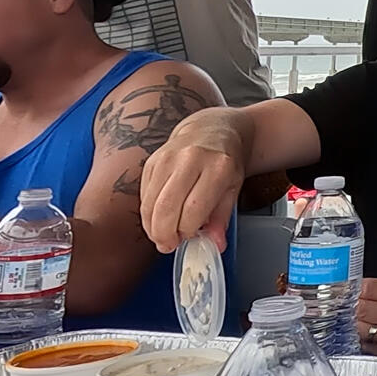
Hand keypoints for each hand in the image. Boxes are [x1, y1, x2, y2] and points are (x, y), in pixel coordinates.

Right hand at [138, 109, 246, 253]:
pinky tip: (157, 220)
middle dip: (165, 234)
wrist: (211, 130)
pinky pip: (144, 195)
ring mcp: (168, 158)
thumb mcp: (233, 188)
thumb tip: (215, 245)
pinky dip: (147, 214)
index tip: (189, 239)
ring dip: (153, 227)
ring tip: (163, 236)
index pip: (194, 209)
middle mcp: (190, 159)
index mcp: (218, 167)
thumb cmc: (224, 162)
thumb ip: (222, 218)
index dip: (187, 231)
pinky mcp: (152, 161)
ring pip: (151, 203)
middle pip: (167, 207)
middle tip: (169, 245)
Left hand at [357, 278, 376, 358]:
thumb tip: (358, 289)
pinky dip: (364, 336)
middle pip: (362, 309)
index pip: (370, 289)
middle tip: (355, 303)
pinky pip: (365, 344)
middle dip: (355, 305)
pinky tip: (372, 330)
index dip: (357, 288)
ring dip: (357, 321)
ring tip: (364, 316)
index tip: (353, 289)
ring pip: (360, 328)